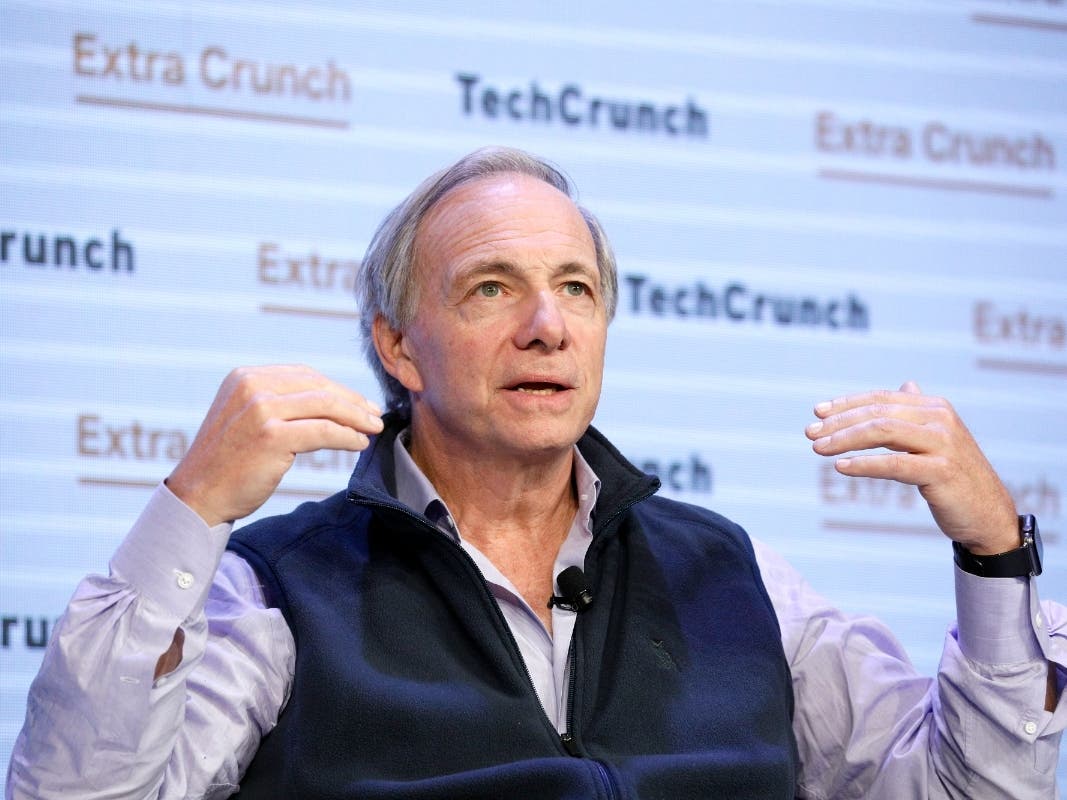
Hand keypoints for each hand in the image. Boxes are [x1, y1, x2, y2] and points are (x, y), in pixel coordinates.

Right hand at [167, 365, 383, 526]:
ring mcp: (260, 409)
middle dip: (352, 400)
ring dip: (356, 417)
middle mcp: (251, 386)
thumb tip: (327, 401)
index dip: (337, 388)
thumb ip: (276, 403)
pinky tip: (358, 444)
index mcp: (245, 377)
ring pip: (326, 406)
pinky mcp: (271, 436)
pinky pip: (324, 431)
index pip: (303, 375)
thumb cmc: (227, 463)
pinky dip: (347, 436)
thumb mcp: (245, 419)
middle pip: (318, 387)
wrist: (198, 496)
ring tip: (373, 428)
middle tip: (375, 414)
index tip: (360, 401)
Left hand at [806, 382, 1017, 554]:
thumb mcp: (937, 439)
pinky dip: (864, 464)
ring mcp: (943, 444)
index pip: (880, 398)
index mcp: (935, 408)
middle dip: (839, 422)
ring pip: (882, 432)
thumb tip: (906, 385)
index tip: (817, 412)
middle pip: (877, 413)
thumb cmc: (956, 477)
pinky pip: (894, 465)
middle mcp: (940, 419)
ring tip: (818, 448)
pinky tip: (841, 467)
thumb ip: (918, 413)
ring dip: (844, 439)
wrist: (988, 514)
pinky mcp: (942, 471)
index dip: (846, 403)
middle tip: (810, 433)